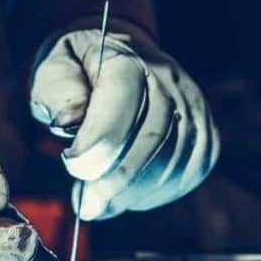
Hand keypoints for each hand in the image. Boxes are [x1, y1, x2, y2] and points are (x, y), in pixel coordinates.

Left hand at [30, 21, 218, 220]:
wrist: (122, 54)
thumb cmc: (80, 68)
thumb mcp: (54, 65)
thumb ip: (56, 90)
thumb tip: (68, 122)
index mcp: (126, 58)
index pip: (122, 98)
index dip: (101, 139)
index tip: (75, 167)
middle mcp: (168, 78)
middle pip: (153, 134)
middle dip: (118, 178)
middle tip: (88, 206)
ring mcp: (193, 105)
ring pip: (176, 158)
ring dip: (136, 191)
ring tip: (102, 203)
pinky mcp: (205, 130)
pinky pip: (192, 169)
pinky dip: (160, 192)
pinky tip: (131, 197)